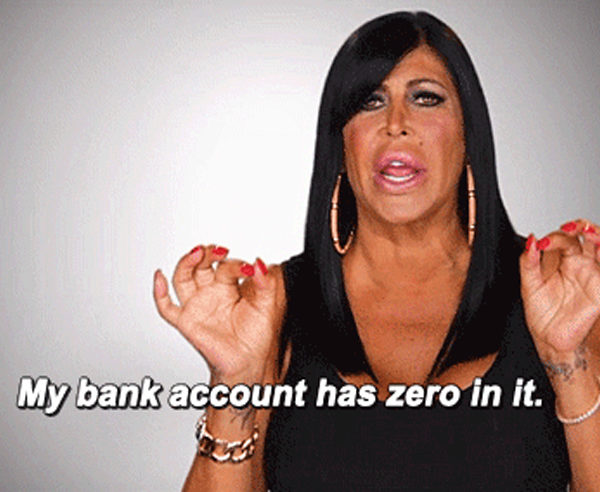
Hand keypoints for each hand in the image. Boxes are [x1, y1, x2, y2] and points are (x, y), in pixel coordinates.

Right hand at [153, 245, 283, 381]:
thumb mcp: (267, 305)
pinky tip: (159, 276)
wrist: (249, 362)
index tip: (249, 268)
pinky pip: (167, 307)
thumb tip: (260, 263)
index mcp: (229, 285)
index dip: (236, 264)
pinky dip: (160, 292)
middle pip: (201, 264)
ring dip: (187, 263)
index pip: (226, 266)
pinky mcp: (187, 321)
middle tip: (219, 250)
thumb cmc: (256, 335)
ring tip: (198, 253)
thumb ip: (266, 283)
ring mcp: (197, 305)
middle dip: (208, 254)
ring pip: (183, 278)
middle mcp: (210, 291)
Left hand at [520, 219, 599, 354]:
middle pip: (586, 235)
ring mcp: (591, 274)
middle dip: (580, 226)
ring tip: (587, 231)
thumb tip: (531, 240)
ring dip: (597, 235)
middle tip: (569, 228)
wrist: (549, 338)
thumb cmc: (541, 313)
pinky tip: (598, 249)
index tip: (542, 244)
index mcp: (560, 260)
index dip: (554, 237)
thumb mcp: (528, 285)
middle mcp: (578, 263)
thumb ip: (528, 262)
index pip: (563, 238)